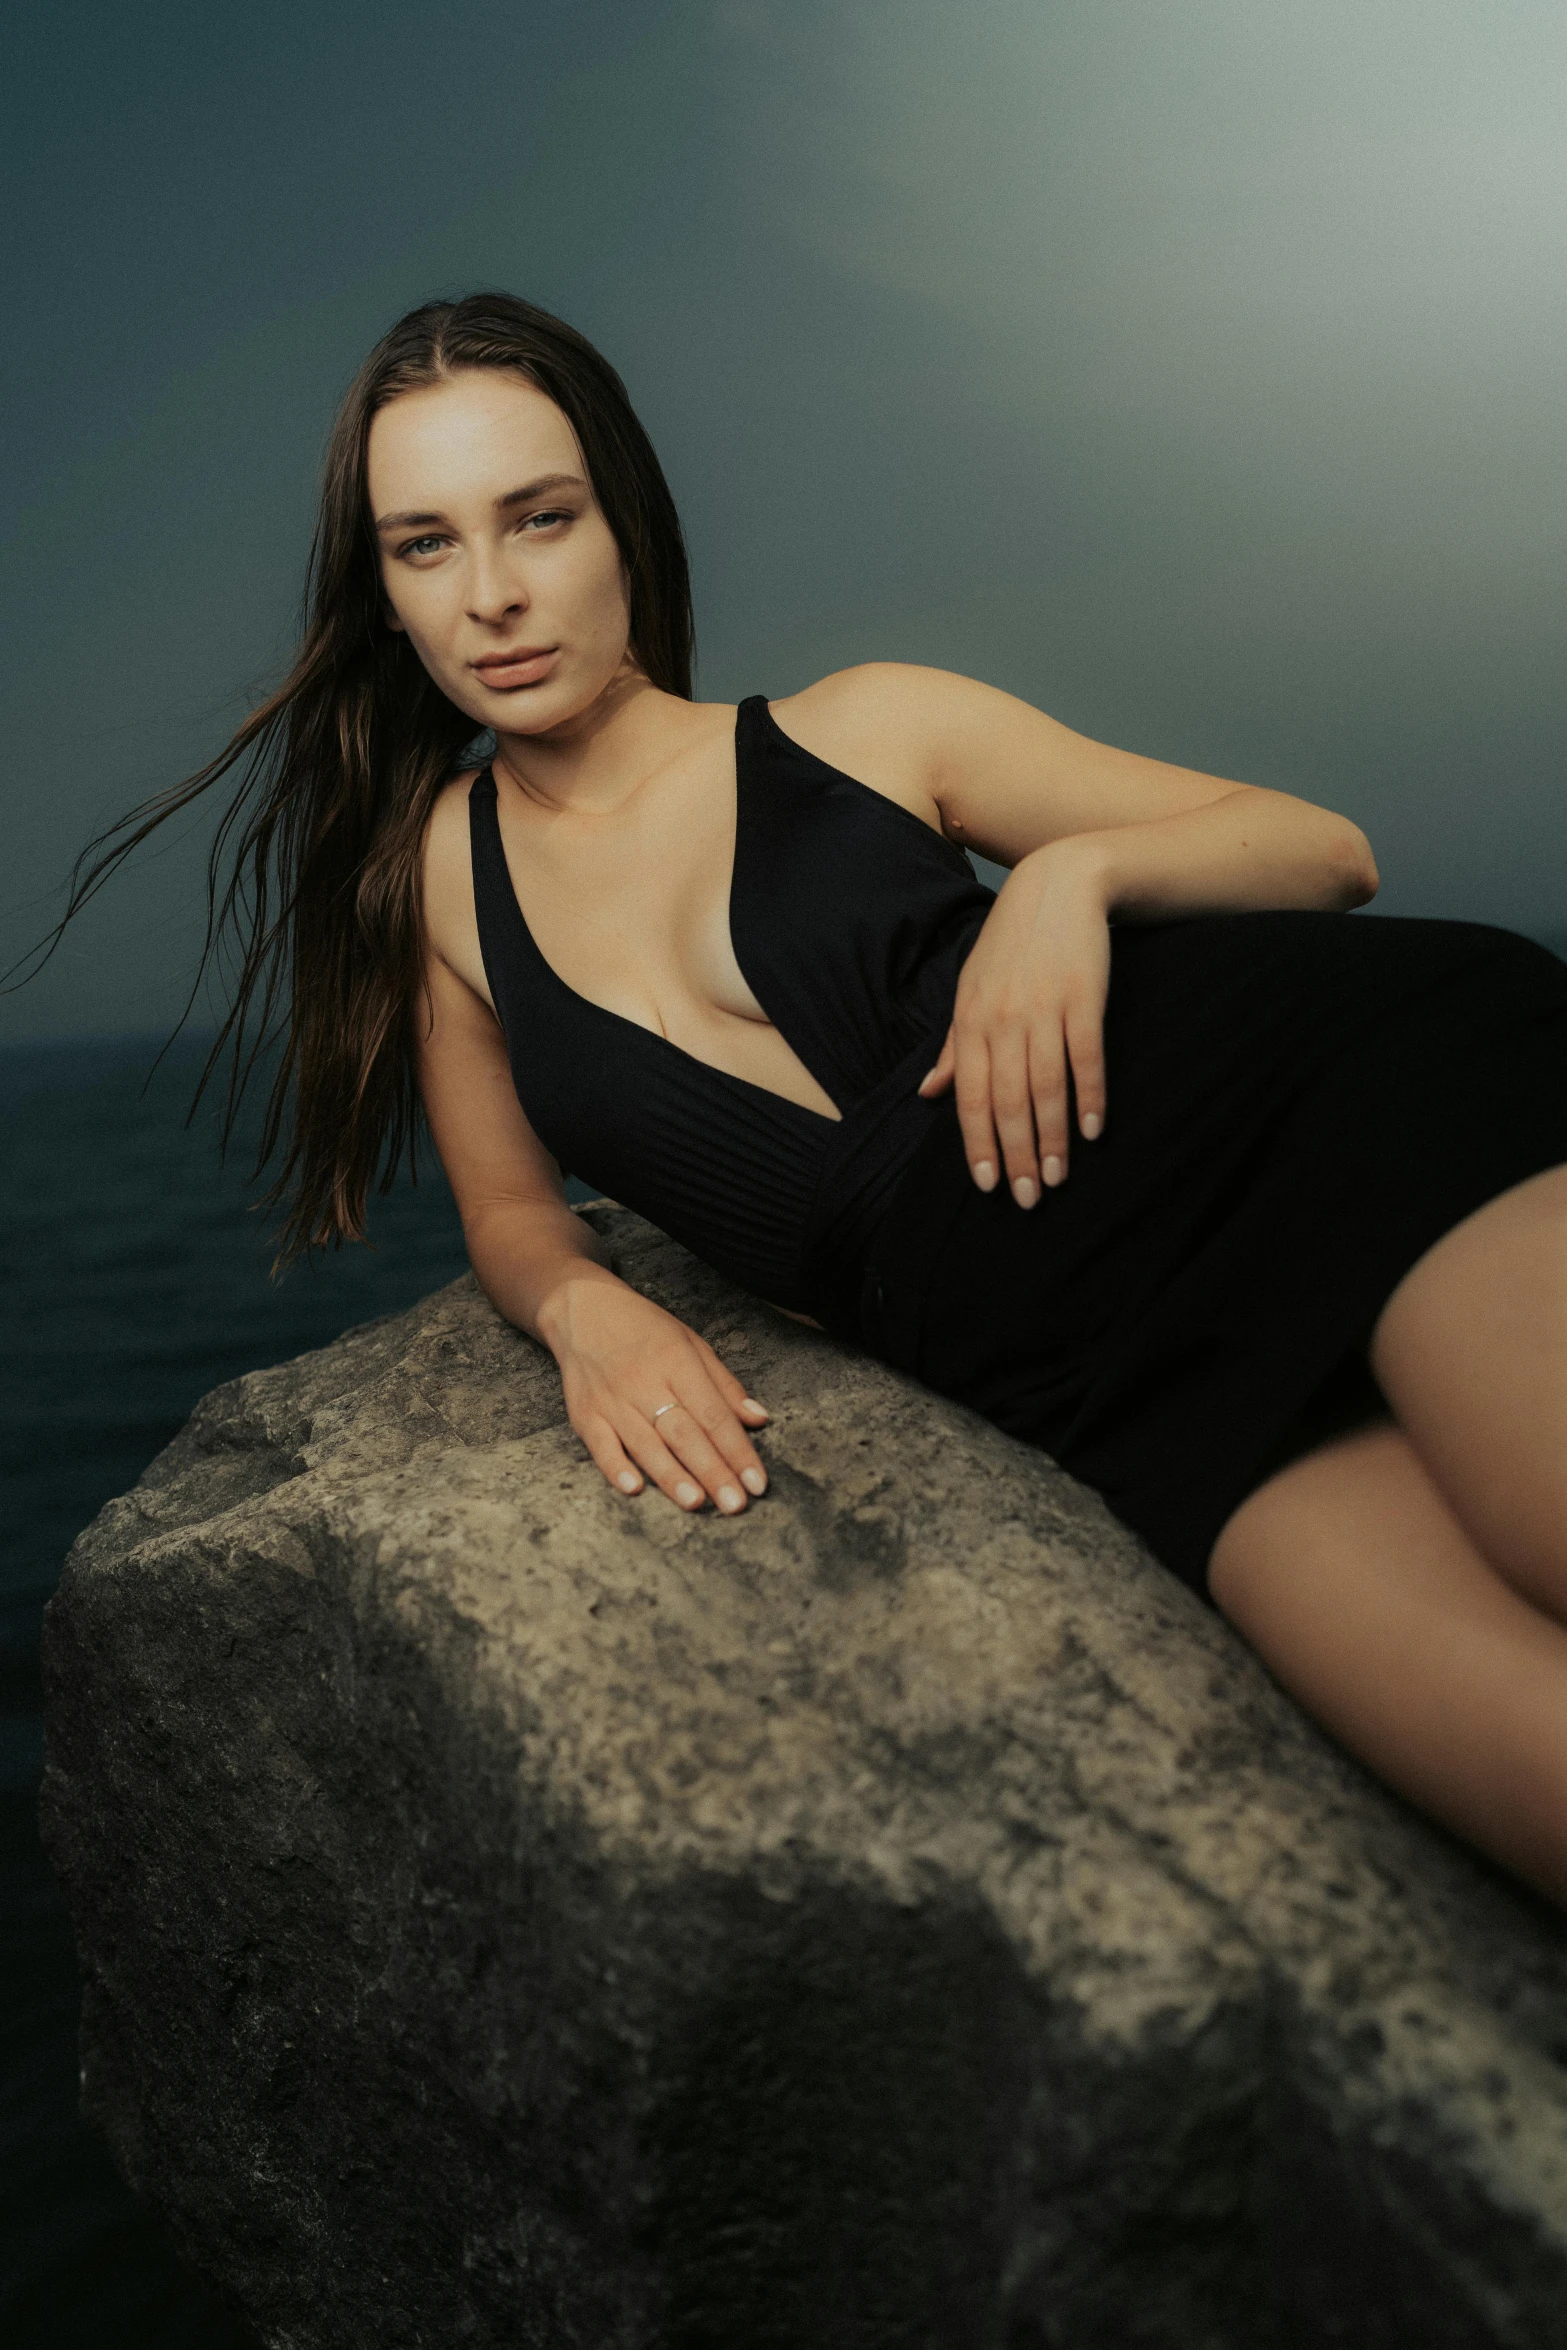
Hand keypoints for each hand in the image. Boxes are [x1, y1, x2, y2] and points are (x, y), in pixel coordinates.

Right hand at [541, 1271, 770, 1512]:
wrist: (581, 1309)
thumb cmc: (644, 1329)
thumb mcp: (691, 1342)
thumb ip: (724, 1385)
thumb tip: (758, 1420)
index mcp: (677, 1361)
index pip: (714, 1414)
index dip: (737, 1450)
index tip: (757, 1482)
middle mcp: (644, 1381)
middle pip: (684, 1434)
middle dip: (712, 1471)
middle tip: (735, 1504)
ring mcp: (611, 1400)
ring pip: (646, 1444)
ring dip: (671, 1477)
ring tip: (695, 1503)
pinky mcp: (584, 1413)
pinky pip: (600, 1445)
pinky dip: (615, 1467)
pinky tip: (634, 1489)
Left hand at [917, 844, 1109, 1204]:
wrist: (1059, 884)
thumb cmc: (1012, 945)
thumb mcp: (970, 989)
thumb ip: (952, 1045)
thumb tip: (928, 1094)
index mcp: (971, 1021)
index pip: (969, 1096)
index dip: (977, 1143)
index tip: (988, 1185)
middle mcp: (1002, 1019)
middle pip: (1006, 1100)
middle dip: (1016, 1154)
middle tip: (1027, 1199)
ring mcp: (1043, 1008)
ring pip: (1044, 1087)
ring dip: (1052, 1137)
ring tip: (1058, 1177)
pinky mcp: (1083, 997)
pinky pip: (1085, 1057)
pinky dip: (1090, 1096)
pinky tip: (1092, 1131)